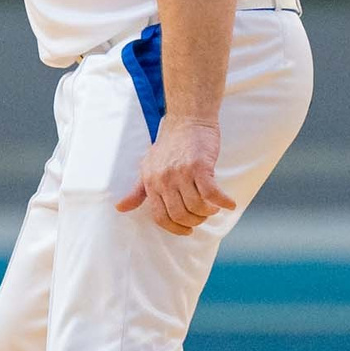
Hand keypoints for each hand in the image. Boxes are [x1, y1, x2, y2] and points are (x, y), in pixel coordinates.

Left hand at [116, 117, 237, 235]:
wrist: (187, 120)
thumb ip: (137, 191)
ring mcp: (181, 173)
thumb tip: (120, 208)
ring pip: (196, 207)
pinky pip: (212, 193)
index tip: (187, 230)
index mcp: (151, 182)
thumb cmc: (169, 145)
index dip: (175, 228)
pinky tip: (229, 204)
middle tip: (203, 216)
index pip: (160, 216)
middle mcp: (164, 179)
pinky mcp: (200, 166)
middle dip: (194, 221)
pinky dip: (223, 202)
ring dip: (208, 212)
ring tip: (213, 207)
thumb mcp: (147, 167)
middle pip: (180, 214)